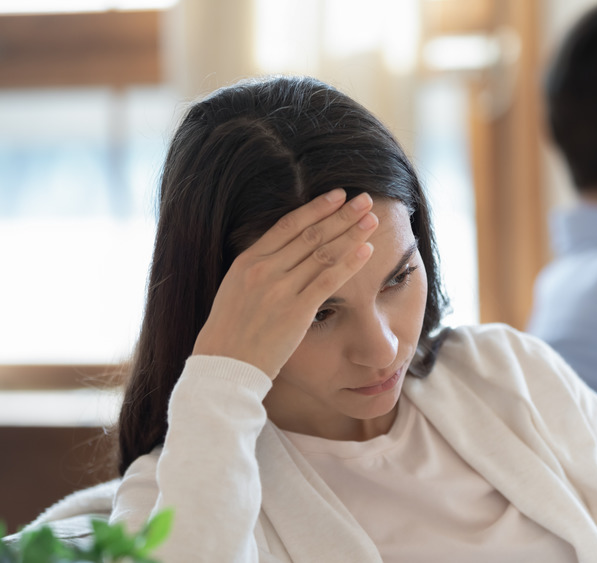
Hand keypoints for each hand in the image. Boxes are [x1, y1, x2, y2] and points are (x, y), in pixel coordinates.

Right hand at [192, 189, 378, 378]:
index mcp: (248, 261)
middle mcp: (264, 270)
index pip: (288, 224)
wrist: (224, 367)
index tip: (337, 195)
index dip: (316, 208)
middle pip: (311, 234)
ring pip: (323, 253)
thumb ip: (259, 268)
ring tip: (372, 219)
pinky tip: (366, 250)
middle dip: (341, 215)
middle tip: (365, 200)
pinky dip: (349, 263)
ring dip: (351, 233)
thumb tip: (284, 252)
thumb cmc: (230, 332)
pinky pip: (328, 281)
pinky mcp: (296, 311)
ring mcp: (280, 290)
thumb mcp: (236, 289)